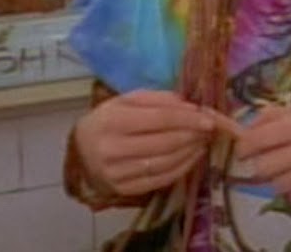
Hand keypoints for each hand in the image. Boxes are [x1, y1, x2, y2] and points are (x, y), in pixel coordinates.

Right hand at [73, 90, 224, 196]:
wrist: (80, 151)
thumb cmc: (108, 119)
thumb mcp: (127, 100)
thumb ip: (158, 99)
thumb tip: (190, 107)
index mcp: (113, 121)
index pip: (160, 120)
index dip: (188, 120)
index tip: (209, 119)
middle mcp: (113, 149)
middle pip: (165, 143)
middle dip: (192, 136)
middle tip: (209, 130)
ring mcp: (117, 173)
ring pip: (164, 163)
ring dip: (190, 152)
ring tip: (202, 142)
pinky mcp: (123, 190)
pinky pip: (159, 180)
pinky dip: (181, 169)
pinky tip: (191, 158)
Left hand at [234, 106, 290, 208]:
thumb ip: (266, 119)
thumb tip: (241, 131)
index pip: (259, 138)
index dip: (245, 147)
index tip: (242, 151)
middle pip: (264, 167)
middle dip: (261, 166)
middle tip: (265, 164)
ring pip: (279, 186)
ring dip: (278, 181)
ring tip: (286, 172)